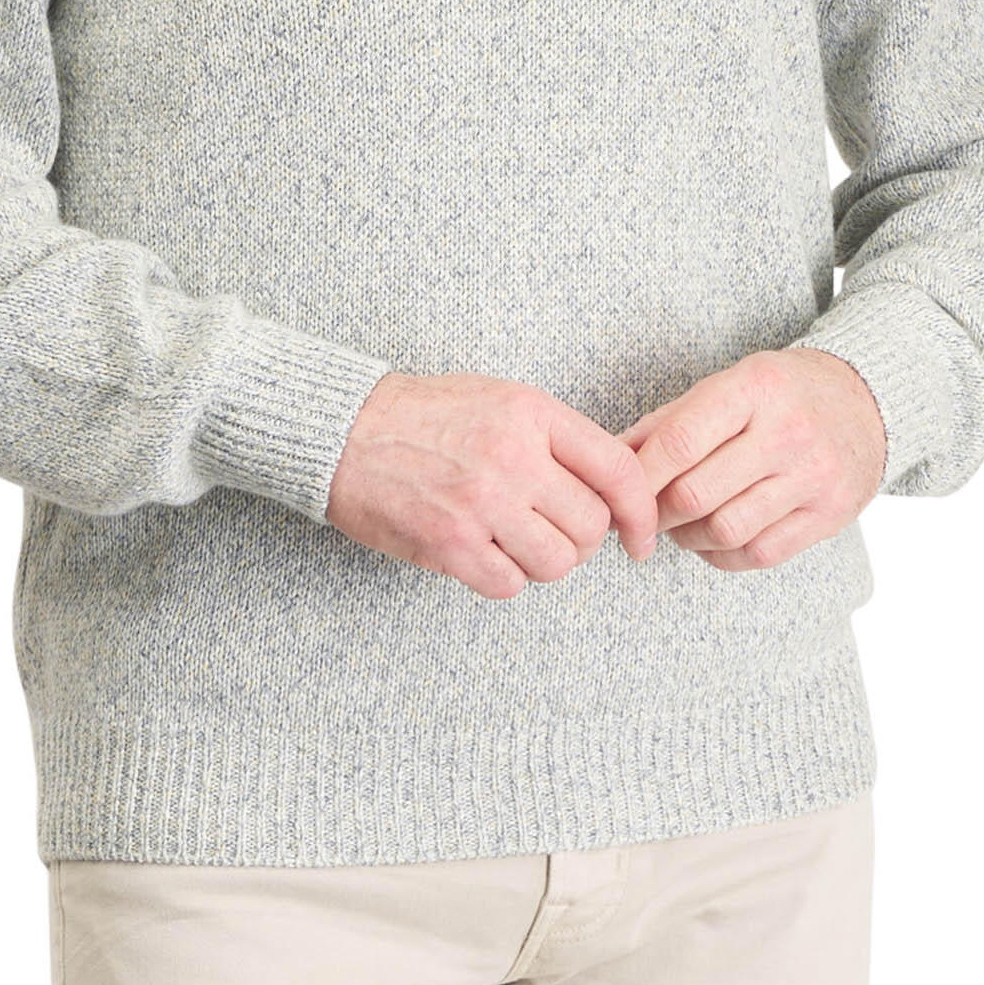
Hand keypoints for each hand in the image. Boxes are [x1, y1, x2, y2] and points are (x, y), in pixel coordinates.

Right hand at [328, 373, 660, 601]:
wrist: (342, 430)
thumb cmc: (422, 417)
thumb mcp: (500, 400)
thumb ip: (555, 439)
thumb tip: (608, 488)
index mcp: (533, 414)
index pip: (618, 471)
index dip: (641, 514)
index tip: (640, 538)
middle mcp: (513, 457)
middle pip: (590, 526)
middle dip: (581, 541)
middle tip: (553, 534)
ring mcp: (481, 502)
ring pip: (556, 563)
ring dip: (542, 563)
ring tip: (514, 544)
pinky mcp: (449, 543)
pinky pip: (510, 584)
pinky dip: (504, 578)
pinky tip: (483, 556)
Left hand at [626, 346, 884, 570]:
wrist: (867, 402)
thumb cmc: (781, 395)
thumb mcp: (728, 386)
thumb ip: (668, 422)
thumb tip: (608, 461)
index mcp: (756, 388)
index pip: (679, 442)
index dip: (639, 479)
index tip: (619, 497)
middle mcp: (790, 431)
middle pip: (696, 494)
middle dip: (657, 514)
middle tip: (645, 517)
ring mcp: (814, 476)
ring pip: (725, 530)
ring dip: (688, 538)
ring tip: (683, 525)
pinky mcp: (831, 514)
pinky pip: (759, 554)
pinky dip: (723, 554)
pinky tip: (716, 538)